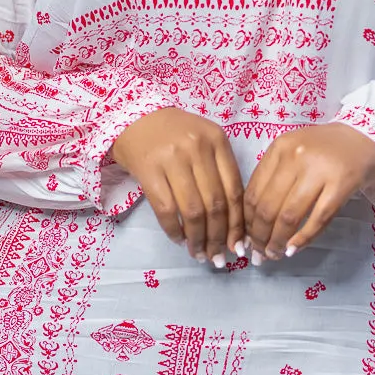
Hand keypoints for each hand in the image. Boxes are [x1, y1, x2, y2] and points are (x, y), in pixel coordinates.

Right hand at [111, 107, 245, 264]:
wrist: (135, 117)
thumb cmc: (175, 133)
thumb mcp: (205, 142)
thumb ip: (221, 172)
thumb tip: (234, 223)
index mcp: (217, 140)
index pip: (234, 190)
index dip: (238, 224)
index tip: (238, 247)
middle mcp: (197, 148)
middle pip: (215, 204)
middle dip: (219, 237)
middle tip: (218, 257)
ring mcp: (172, 159)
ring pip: (193, 210)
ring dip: (198, 239)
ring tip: (200, 254)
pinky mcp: (149, 170)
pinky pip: (166, 210)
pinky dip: (175, 230)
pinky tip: (179, 240)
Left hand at [242, 121, 374, 260]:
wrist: (370, 135)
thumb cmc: (329, 148)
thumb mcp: (296, 151)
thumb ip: (276, 177)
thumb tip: (255, 220)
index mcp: (280, 148)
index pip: (254, 192)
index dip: (246, 222)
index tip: (246, 240)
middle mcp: (296, 156)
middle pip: (268, 207)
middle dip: (259, 236)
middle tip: (259, 254)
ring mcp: (319, 170)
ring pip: (289, 216)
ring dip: (278, 242)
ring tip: (274, 255)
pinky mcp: (342, 184)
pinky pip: (318, 219)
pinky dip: (303, 239)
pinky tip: (294, 250)